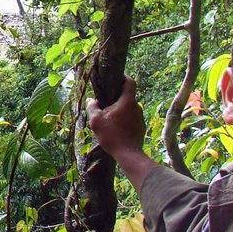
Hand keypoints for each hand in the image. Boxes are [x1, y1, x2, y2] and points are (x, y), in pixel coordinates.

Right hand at [86, 76, 155, 191]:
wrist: (128, 154)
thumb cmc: (111, 135)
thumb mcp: (96, 121)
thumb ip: (92, 107)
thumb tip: (91, 100)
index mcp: (127, 101)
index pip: (129, 82)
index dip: (124, 77)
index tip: (116, 76)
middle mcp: (137, 107)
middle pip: (127, 96)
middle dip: (117, 98)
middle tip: (105, 102)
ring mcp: (141, 118)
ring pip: (129, 109)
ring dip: (120, 111)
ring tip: (109, 118)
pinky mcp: (141, 127)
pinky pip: (131, 119)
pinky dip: (124, 120)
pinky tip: (116, 128)